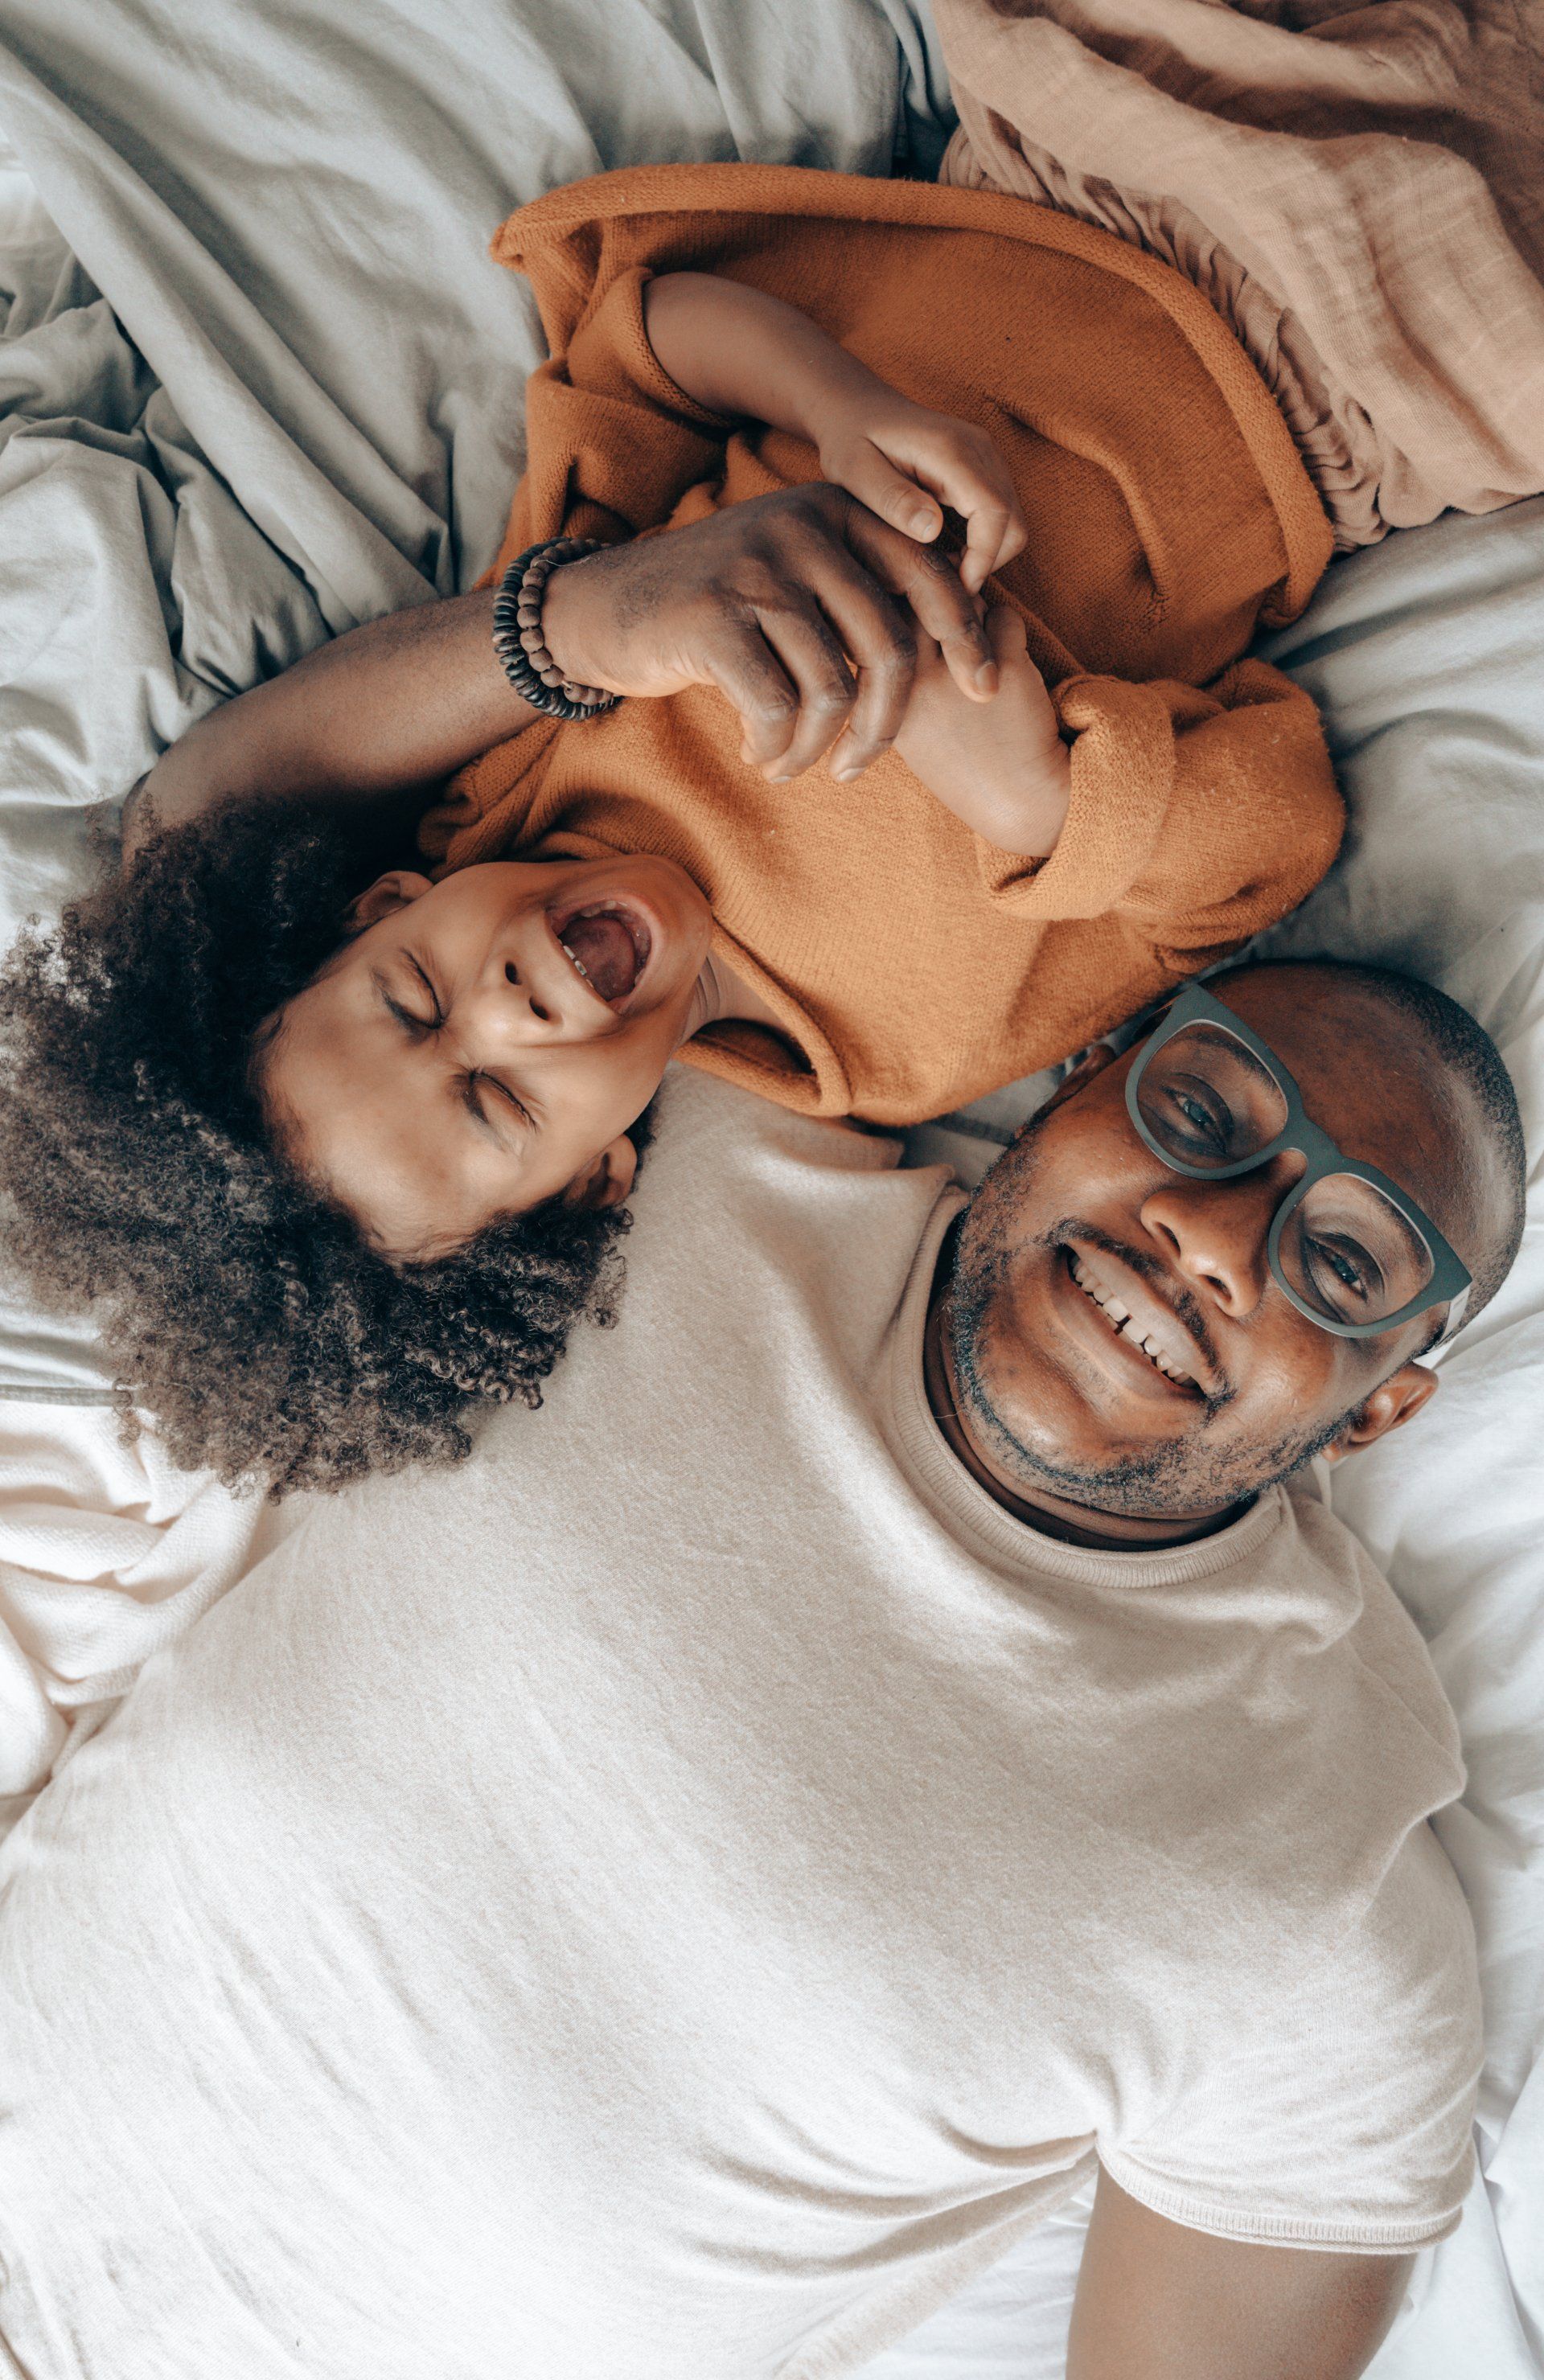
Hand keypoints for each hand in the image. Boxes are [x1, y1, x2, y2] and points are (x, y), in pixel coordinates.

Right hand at [541, 484, 1002, 781]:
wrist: (609, 606)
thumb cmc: (723, 606)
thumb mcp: (798, 574)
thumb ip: (864, 589)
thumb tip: (961, 640)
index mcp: (838, 511)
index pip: (932, 576)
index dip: (967, 638)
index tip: (982, 691)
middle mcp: (803, 528)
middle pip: (889, 646)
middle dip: (885, 724)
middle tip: (859, 765)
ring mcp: (756, 569)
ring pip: (833, 688)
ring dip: (820, 747)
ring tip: (797, 766)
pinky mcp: (713, 616)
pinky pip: (777, 707)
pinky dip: (777, 747)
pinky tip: (761, 756)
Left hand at [816, 393, 1026, 596]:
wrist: (859, 409)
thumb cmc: (850, 440)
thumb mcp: (854, 471)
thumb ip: (893, 500)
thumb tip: (932, 531)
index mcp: (951, 450)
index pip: (994, 512)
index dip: (982, 559)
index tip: (956, 588)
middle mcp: (980, 449)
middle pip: (1013, 523)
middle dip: (986, 562)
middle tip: (944, 583)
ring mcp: (987, 457)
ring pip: (1012, 521)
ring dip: (985, 553)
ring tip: (941, 567)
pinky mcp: (984, 468)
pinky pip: (1000, 513)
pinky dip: (981, 540)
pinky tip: (945, 548)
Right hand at [894, 605, 1070, 855]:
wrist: (1015, 799)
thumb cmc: (959, 752)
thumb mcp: (908, 714)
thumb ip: (895, 657)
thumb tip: (910, 578)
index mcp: (872, 696)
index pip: (872, 613)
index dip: (899, 609)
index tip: (918, 638)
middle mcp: (905, 683)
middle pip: (911, 595)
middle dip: (935, 599)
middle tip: (953, 638)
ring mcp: (951, 675)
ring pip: (959, 597)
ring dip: (974, 615)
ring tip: (978, 660)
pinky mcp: (1001, 669)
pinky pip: (1003, 615)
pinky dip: (1010, 633)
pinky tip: (1008, 670)